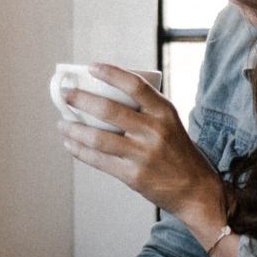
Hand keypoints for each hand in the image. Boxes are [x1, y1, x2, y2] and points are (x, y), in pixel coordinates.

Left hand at [58, 63, 226, 237]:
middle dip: (81, 100)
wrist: (195, 188)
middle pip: (109, 110)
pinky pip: (99, 160)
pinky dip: (80, 151)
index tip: (91, 67)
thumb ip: (145, 110)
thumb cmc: (177, 151)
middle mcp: (154, 131)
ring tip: (62, 123)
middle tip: (65, 94)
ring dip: (74, 129)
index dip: (111, 73)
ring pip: (98, 137)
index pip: (135, 85)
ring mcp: (143, 154)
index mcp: (164, 112)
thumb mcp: (169, 123)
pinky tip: (70, 144)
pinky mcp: (133, 175)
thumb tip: (104, 94)